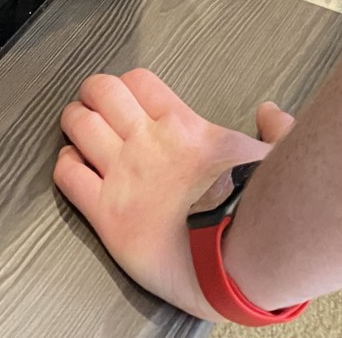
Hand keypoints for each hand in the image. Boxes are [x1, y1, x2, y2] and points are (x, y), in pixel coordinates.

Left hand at [53, 68, 295, 318]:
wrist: (236, 260)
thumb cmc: (255, 212)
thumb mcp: (275, 160)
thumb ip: (276, 131)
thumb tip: (272, 113)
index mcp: (184, 126)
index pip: (138, 80)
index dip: (127, 86)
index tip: (127, 99)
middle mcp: (148, 142)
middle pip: (100, 90)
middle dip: (93, 96)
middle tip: (95, 110)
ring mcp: (123, 175)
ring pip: (77, 124)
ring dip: (74, 124)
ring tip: (78, 134)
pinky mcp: (106, 213)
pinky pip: (67, 175)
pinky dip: (65, 166)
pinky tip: (74, 169)